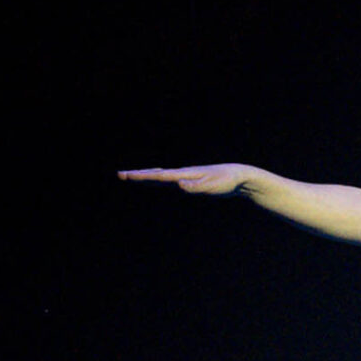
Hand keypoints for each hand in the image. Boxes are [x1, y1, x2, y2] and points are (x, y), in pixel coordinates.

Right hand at [119, 165, 255, 195]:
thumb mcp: (213, 186)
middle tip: (120, 175)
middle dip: (138, 175)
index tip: (126, 175)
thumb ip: (196, 187)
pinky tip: (156, 182)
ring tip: (132, 177)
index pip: (159, 175)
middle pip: (156, 174)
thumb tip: (178, 184)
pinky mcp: (192, 181)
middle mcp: (183, 173)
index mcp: (185, 174)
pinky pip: (169, 181)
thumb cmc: (227, 181)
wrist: (239, 176)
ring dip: (146, 177)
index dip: (142, 176)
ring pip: (161, 176)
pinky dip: (158, 180)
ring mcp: (186, 176)